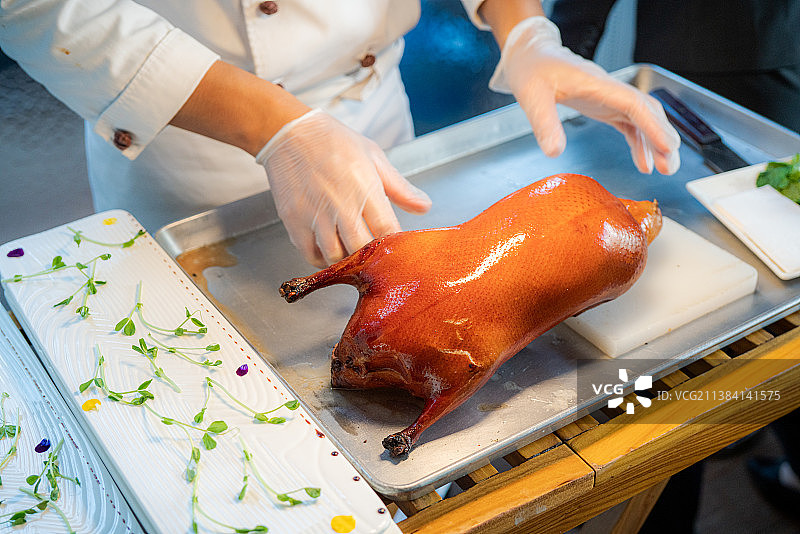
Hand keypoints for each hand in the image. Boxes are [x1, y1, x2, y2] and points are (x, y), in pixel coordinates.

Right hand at [256, 110, 431, 267]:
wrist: (291, 134)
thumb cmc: (334, 142)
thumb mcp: (374, 158)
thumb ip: (400, 188)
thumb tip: (424, 207)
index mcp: (365, 189)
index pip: (387, 231)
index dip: (394, 246)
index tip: (395, 248)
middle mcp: (341, 206)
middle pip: (362, 250)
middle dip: (370, 256)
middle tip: (373, 253)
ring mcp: (316, 216)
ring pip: (336, 256)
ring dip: (346, 260)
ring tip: (350, 250)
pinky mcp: (294, 221)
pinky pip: (311, 254)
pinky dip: (322, 259)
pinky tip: (329, 249)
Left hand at [490, 16, 680, 174]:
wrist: (530, 57)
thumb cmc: (532, 69)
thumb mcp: (532, 97)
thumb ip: (544, 123)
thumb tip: (554, 152)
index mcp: (596, 83)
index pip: (633, 103)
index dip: (652, 125)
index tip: (666, 146)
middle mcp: (608, 90)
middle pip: (646, 111)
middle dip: (661, 137)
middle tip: (670, 165)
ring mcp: (608, 98)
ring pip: (642, 119)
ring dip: (655, 142)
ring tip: (665, 168)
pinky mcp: (603, 107)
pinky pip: (629, 125)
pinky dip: (639, 143)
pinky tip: (644, 163)